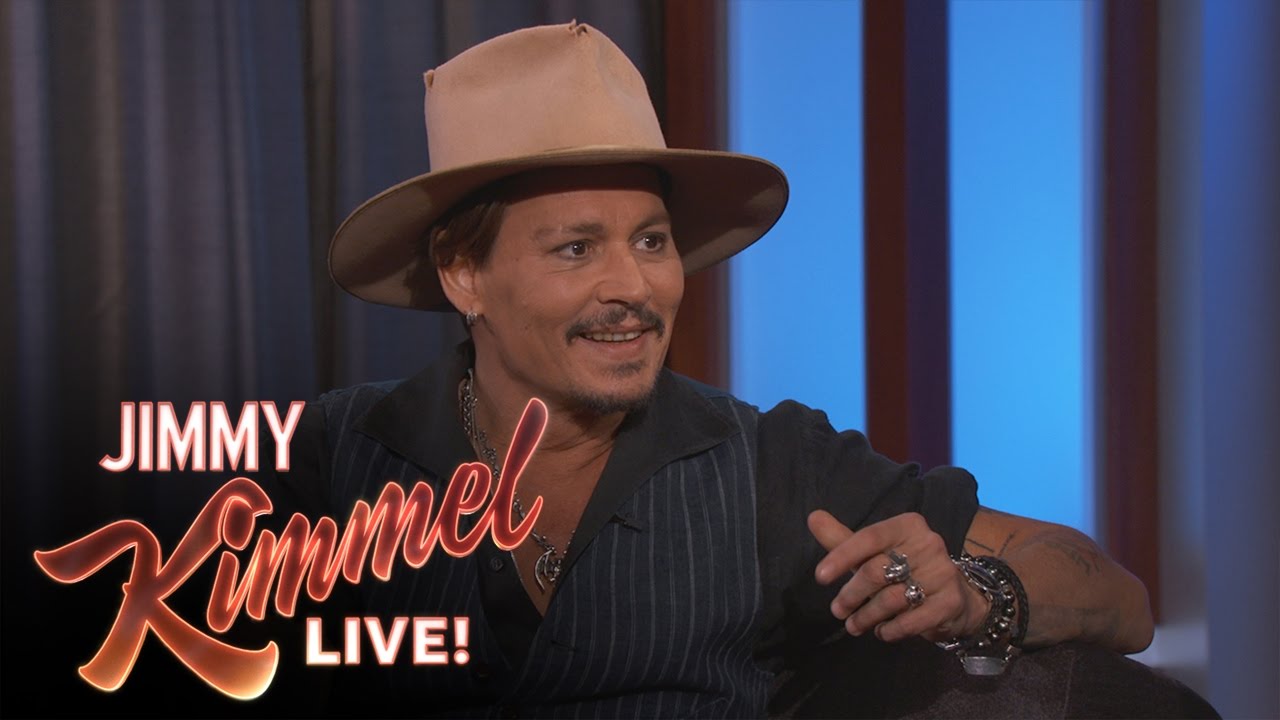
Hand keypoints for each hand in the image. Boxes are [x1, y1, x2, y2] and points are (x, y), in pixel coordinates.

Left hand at [809, 510, 988, 642]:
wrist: (956, 598)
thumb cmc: (906, 570)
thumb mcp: (874, 553)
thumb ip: (843, 539)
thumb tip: (813, 517)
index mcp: (908, 525)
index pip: (869, 537)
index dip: (841, 556)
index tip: (820, 577)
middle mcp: (929, 543)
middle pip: (876, 570)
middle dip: (850, 595)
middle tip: (837, 611)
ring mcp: (943, 573)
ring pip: (891, 599)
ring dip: (866, 616)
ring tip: (853, 625)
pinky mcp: (951, 602)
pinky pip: (911, 620)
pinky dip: (891, 630)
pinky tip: (881, 632)